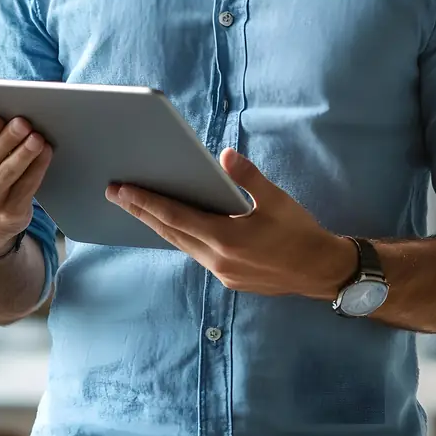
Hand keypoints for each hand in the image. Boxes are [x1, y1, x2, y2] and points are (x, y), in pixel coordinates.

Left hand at [106, 148, 354, 298]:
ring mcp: (221, 273)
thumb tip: (225, 155)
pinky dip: (179, 236)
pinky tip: (173, 224)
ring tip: (135, 206)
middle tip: (114, 192)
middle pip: (169, 232)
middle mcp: (218, 259)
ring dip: (157, 224)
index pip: (176, 216)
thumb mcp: (277, 200)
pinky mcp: (228, 279)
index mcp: (227, 238)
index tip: (122, 189)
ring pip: (180, 244)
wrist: (321, 272)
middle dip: (140, 211)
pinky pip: (195, 253)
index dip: (146, 201)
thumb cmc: (300, 232)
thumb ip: (248, 178)